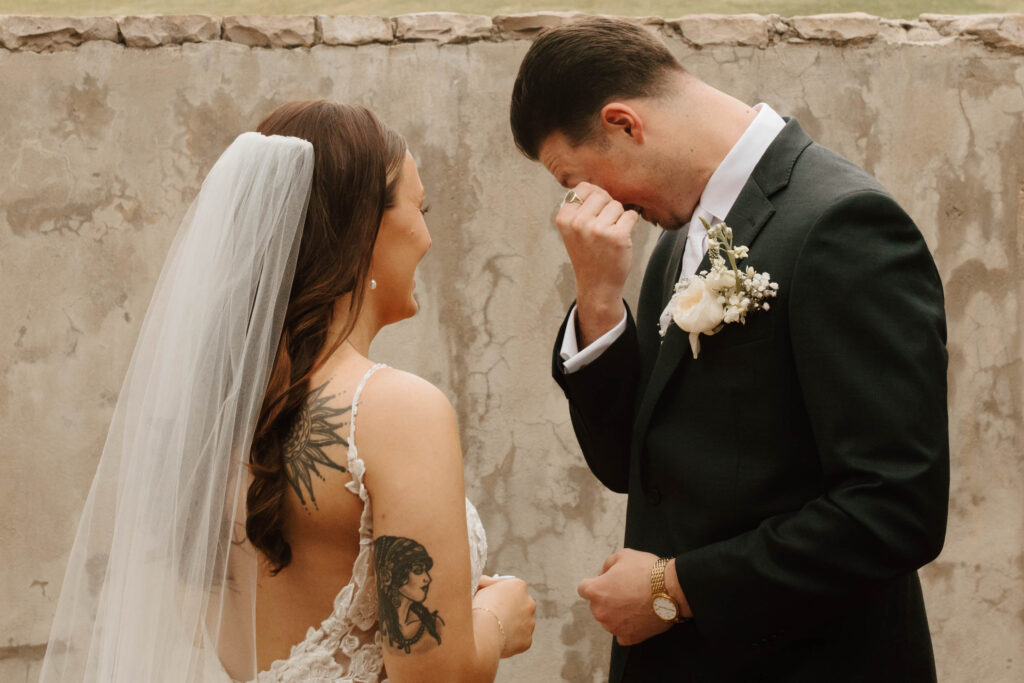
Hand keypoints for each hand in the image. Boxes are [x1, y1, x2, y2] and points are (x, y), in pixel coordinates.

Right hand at [474, 576, 535, 657]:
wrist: (483, 634)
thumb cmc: (478, 607)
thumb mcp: (478, 586)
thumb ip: (487, 581)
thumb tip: (491, 581)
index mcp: (519, 586)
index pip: (513, 588)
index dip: (501, 595)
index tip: (492, 601)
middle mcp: (529, 602)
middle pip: (520, 605)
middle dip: (510, 609)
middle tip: (494, 615)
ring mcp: (530, 622)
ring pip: (522, 623)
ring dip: (512, 625)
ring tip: (495, 629)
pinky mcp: (528, 639)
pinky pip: (520, 638)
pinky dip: (511, 640)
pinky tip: (499, 639)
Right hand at [556, 182, 639, 345]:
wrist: (597, 285)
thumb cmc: (588, 254)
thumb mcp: (573, 230)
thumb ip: (580, 207)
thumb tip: (596, 185)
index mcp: (564, 218)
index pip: (584, 188)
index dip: (594, 198)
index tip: (593, 216)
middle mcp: (578, 222)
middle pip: (602, 194)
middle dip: (607, 207)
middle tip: (603, 228)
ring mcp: (598, 229)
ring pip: (618, 205)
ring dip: (619, 218)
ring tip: (610, 236)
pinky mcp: (617, 236)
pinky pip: (631, 215)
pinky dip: (630, 224)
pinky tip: (621, 239)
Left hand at [577, 549, 688, 646]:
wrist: (671, 590)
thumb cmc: (646, 571)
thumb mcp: (623, 555)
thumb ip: (607, 565)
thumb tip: (604, 574)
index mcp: (595, 591)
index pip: (583, 588)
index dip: (595, 582)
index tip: (608, 580)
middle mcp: (600, 612)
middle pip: (597, 605)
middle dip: (607, 598)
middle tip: (626, 590)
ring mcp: (613, 627)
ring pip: (609, 620)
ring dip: (617, 613)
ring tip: (636, 602)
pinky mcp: (628, 637)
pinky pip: (622, 633)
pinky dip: (628, 627)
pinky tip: (638, 617)